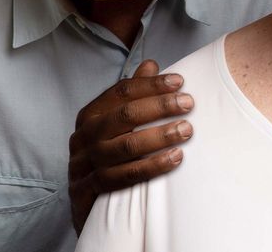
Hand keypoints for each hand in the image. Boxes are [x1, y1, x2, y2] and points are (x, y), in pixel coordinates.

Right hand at [68, 59, 194, 233]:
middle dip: (159, 107)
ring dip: (159, 137)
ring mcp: (83, 165)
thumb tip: (151, 65)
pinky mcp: (86, 192)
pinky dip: (150, 167)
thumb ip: (132, 96)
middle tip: (188, 104)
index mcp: (91, 116)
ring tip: (186, 130)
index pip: (122, 91)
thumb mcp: (116, 125)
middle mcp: (83, 137)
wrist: (85, 206)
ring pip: (124, 147)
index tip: (180, 82)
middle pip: (124, 115)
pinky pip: (121, 178)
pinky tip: (174, 159)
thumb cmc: (108, 158)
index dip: (151, 85)